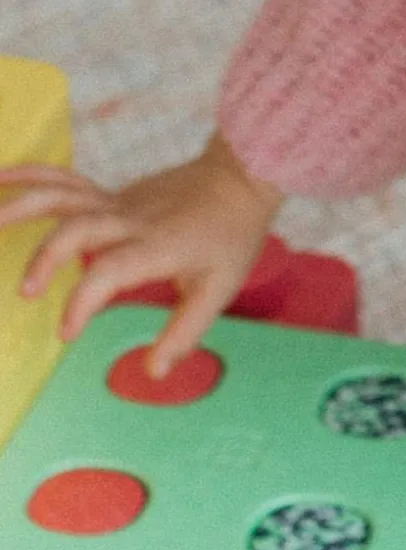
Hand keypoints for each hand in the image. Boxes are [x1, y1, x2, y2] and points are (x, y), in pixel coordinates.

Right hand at [0, 132, 283, 376]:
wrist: (239, 182)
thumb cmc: (230, 239)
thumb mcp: (218, 291)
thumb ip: (184, 332)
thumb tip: (153, 372)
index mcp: (157, 247)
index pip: (108, 272)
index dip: (83, 302)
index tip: (67, 333)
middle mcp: (130, 221)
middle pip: (77, 229)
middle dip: (45, 258)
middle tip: (27, 293)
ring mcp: (117, 202)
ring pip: (62, 197)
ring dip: (21, 208)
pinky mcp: (110, 194)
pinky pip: (64, 181)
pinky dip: (29, 177)